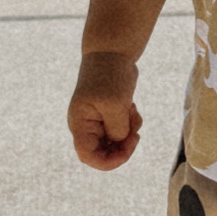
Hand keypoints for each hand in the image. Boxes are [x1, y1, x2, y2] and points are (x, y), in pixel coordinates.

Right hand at [68, 51, 142, 169]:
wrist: (112, 52)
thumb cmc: (110, 76)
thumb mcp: (115, 105)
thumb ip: (117, 130)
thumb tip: (120, 142)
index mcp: (81, 124)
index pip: (88, 156)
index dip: (108, 162)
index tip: (127, 151)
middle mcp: (86, 126)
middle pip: (103, 152)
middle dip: (122, 146)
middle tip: (136, 134)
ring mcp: (98, 121)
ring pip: (115, 142)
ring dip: (128, 133)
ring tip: (132, 112)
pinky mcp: (109, 115)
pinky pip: (122, 131)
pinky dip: (131, 124)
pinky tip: (132, 108)